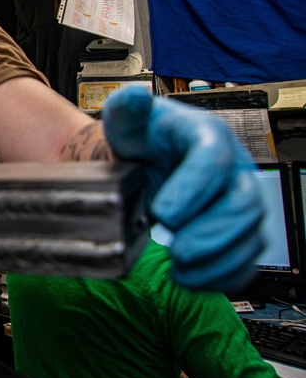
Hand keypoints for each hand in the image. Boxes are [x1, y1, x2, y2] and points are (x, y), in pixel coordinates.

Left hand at [102, 86, 264, 291]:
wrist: (143, 159)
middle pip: (244, 203)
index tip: (163, 214)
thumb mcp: (125, 120)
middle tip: (177, 249)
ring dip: (218, 259)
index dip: (193, 189)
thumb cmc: (140, 138)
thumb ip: (126, 109)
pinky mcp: (237, 231)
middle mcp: (233, 169)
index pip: (213, 160)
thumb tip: (134, 98)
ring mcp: (238, 202)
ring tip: (181, 270)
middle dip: (212, 232)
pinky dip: (222, 275)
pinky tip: (190, 279)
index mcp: (208, 136)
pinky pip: (245, 259)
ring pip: (251, 235)